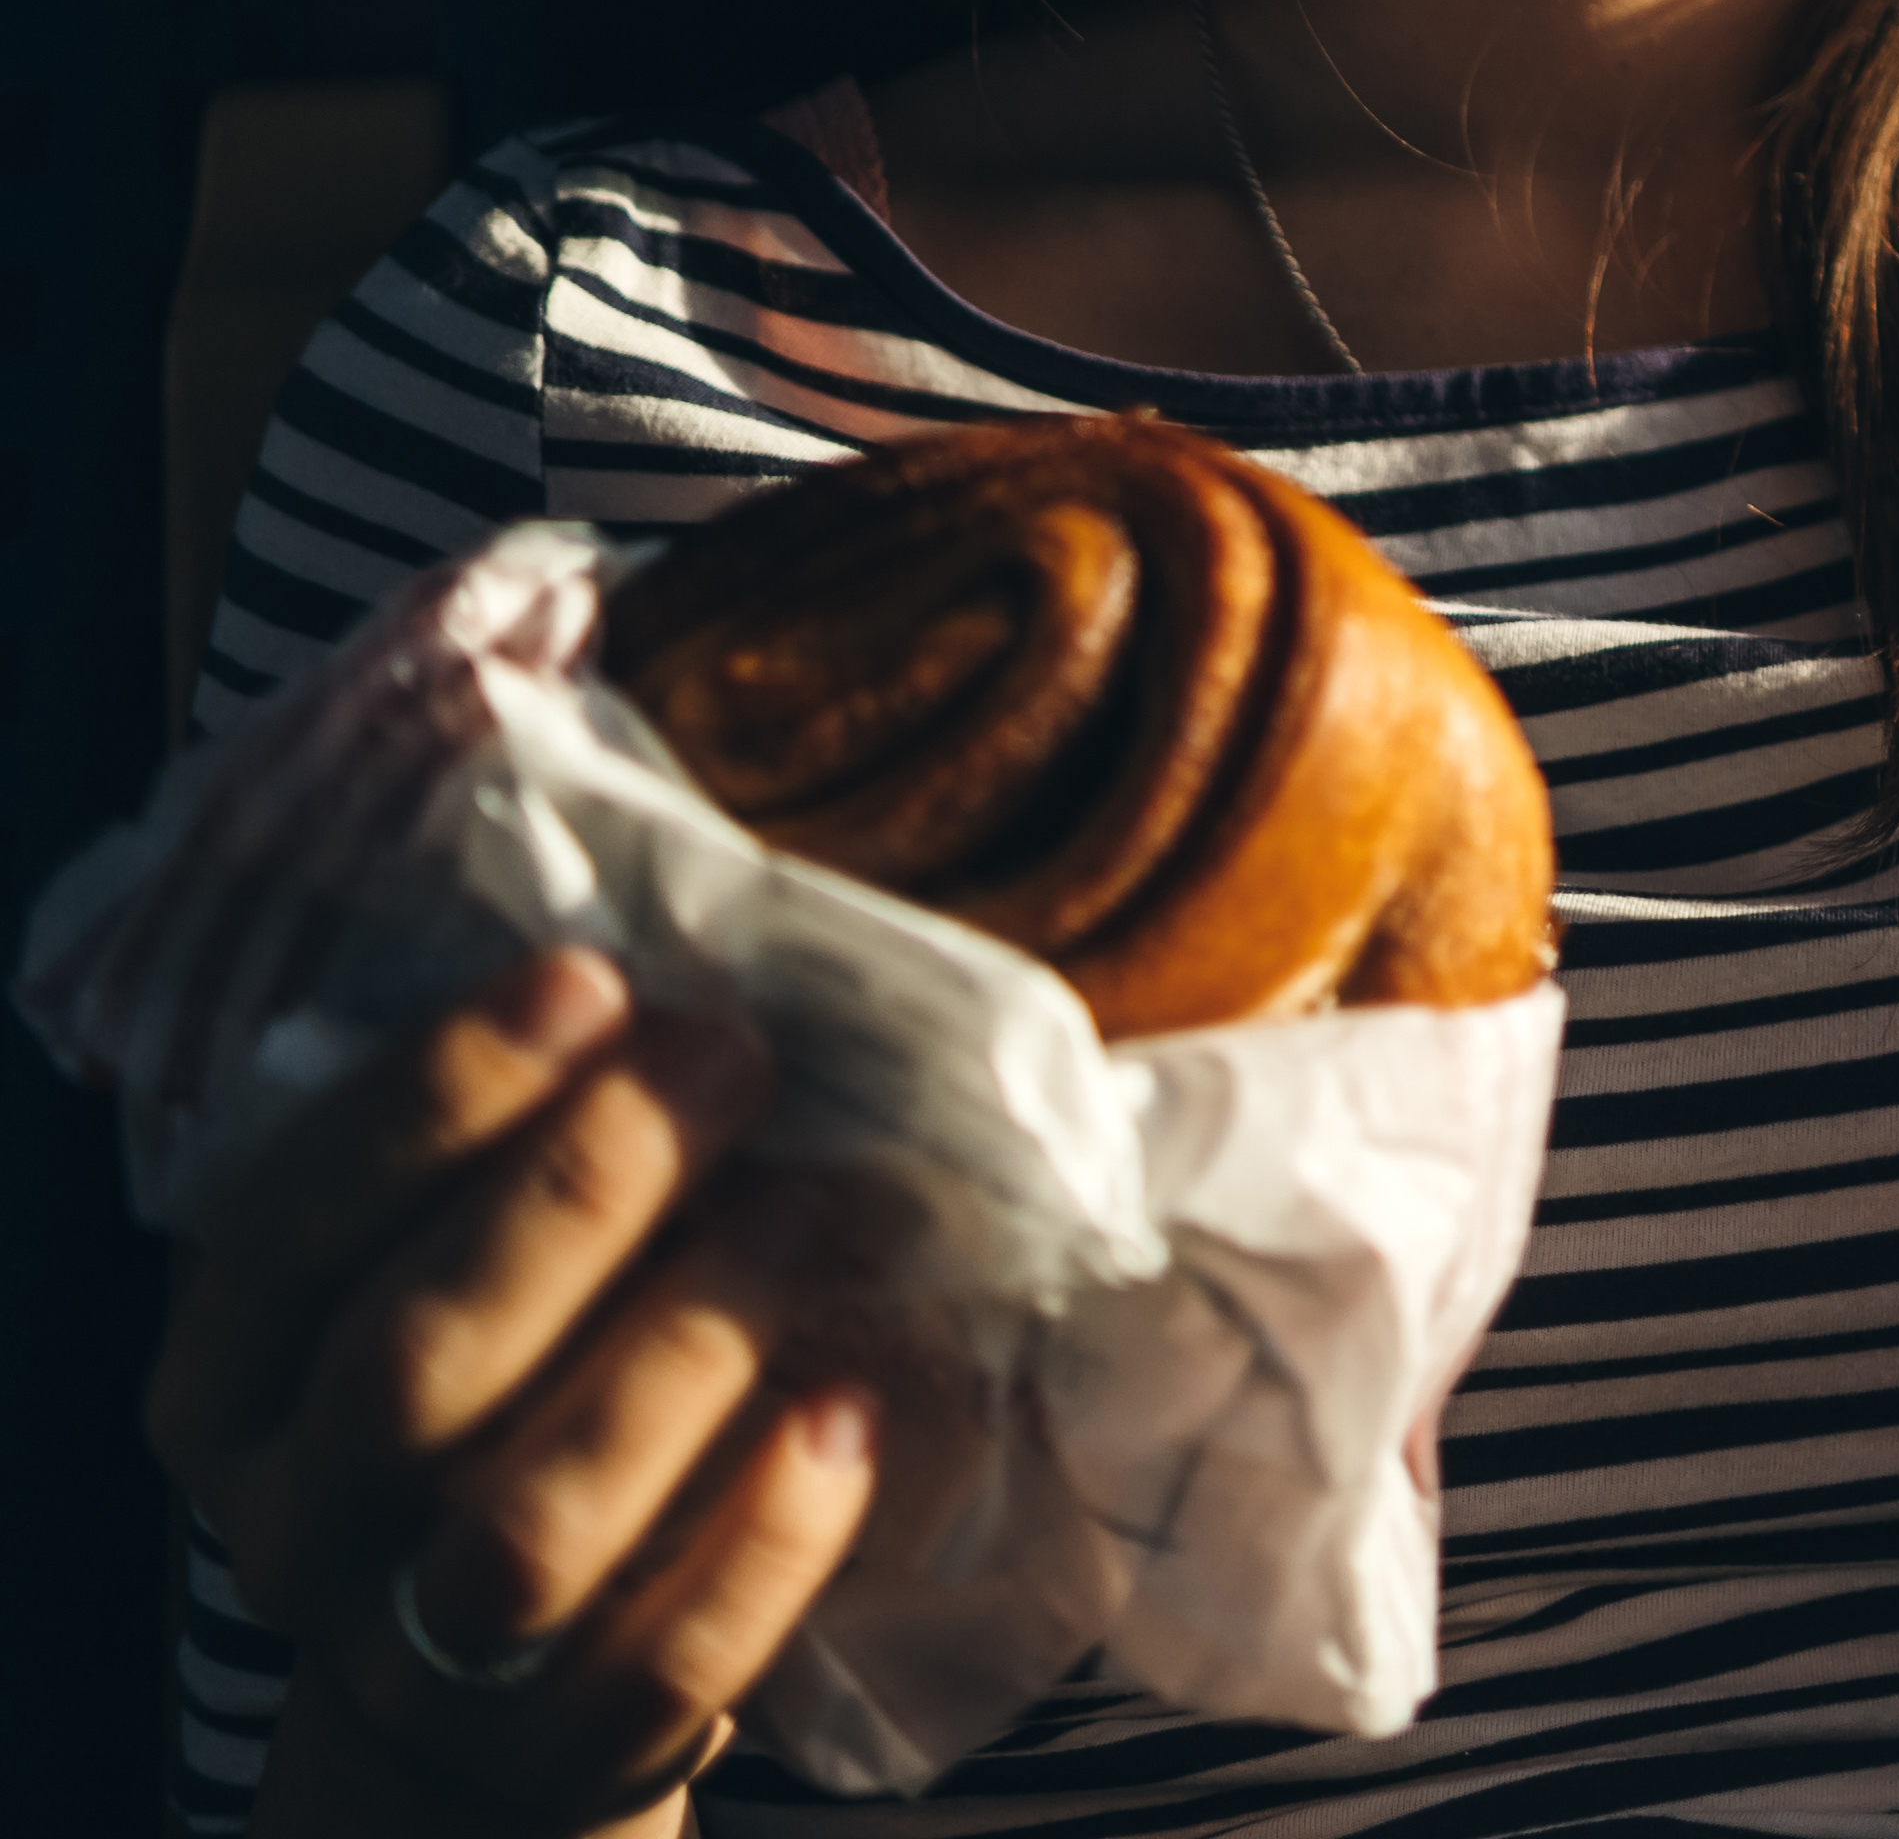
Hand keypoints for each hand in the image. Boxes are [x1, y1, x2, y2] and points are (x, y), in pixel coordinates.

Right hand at [148, 945, 882, 1838]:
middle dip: (583, 1191)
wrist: (473, 1711)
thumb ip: (484, 1165)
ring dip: (684, 1351)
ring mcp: (416, 1652)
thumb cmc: (486, 1413)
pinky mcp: (560, 1746)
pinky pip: (664, 1657)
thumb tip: (648, 971)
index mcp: (230, 1386)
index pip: (291, 1227)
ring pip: (529, 1520)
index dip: (437, 1097)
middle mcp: (298, 1522)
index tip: (591, 980)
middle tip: (734, 1059)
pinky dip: (767, 1535)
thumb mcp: (421, 1289)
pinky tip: (850, 1414)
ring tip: (815, 1211)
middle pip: (415, 1363)